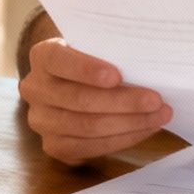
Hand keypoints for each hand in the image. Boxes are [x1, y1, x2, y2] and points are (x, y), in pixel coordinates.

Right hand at [20, 39, 171, 163]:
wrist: (71, 81)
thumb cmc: (91, 59)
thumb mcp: (94, 46)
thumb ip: (109, 52)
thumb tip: (147, 62)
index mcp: (42, 56)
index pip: (59, 61)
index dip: (87, 70)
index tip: (117, 76)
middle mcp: (34, 89)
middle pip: (79, 99)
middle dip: (122, 101)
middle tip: (155, 100)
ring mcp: (40, 120)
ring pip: (87, 127)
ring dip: (129, 123)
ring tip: (159, 116)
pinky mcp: (53, 145)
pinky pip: (90, 148)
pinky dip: (123, 139)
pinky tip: (145, 129)